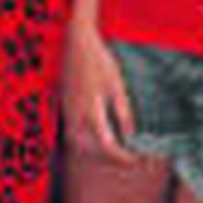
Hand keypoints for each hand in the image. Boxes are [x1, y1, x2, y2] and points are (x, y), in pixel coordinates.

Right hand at [60, 24, 135, 160]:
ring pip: (78, 145)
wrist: (76, 42)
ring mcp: (68, 112)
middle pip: (89, 153)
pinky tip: (98, 136)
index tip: (137, 159)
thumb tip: (130, 137)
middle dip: (109, 160)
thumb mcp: (116, 86)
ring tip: (114, 151)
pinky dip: (86, 142)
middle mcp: (76, 117)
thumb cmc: (99, 61)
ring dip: (95, 154)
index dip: (123, 158)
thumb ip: (122, 113)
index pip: (107, 147)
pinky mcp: (65, 107)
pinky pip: (73, 134)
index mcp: (91, 113)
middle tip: (128, 159)